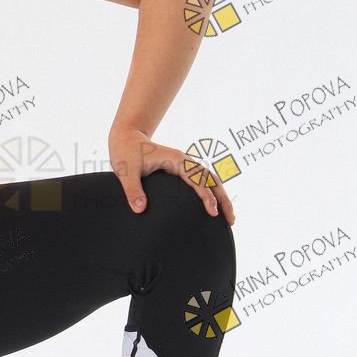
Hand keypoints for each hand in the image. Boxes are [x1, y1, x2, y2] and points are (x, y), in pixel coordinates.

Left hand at [108, 125, 235, 224]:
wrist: (126, 137)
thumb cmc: (126, 152)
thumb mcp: (125, 171)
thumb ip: (132, 190)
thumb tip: (140, 210)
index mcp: (175, 160)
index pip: (197, 178)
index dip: (207, 195)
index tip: (212, 212)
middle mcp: (184, 161)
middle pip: (211, 178)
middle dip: (223, 198)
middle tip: (231, 219)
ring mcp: (185, 164)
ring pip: (210, 178)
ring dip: (221, 195)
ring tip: (229, 217)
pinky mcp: (181, 169)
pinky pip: (202, 180)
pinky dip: (212, 191)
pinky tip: (214, 206)